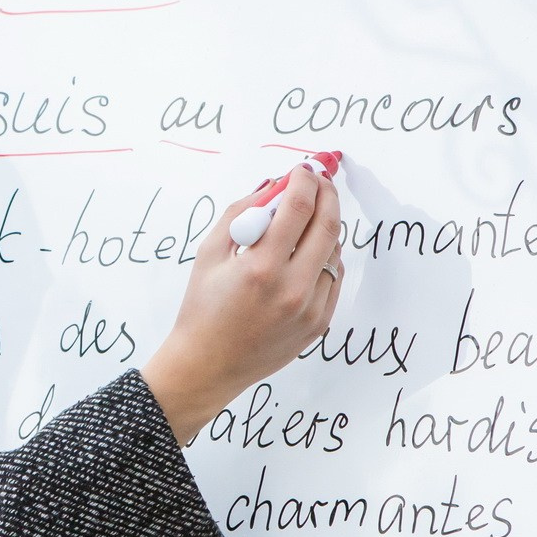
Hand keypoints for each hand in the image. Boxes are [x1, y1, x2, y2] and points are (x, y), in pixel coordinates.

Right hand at [140, 166, 344, 442]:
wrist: (207, 366)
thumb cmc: (201, 309)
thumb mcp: (209, 254)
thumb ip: (241, 214)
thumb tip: (272, 186)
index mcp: (261, 267)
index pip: (299, 208)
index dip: (305, 181)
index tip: (303, 170)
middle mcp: (292, 288)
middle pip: (328, 225)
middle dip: (327, 194)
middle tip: (320, 182)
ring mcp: (310, 309)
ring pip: (335, 251)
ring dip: (326, 226)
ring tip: (308, 219)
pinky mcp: (319, 324)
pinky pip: (334, 278)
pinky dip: (326, 257)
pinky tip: (308, 253)